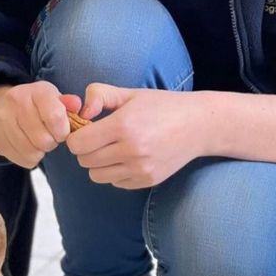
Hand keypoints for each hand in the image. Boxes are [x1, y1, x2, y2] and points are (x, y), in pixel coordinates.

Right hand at [0, 81, 81, 168]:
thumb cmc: (33, 105)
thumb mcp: (52, 98)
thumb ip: (68, 103)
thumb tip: (76, 105)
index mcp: (37, 91)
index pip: (56, 118)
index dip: (63, 131)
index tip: (62, 131)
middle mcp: (17, 102)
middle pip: (44, 140)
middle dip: (51, 142)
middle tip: (48, 136)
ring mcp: (2, 120)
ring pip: (32, 152)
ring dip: (40, 151)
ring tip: (37, 141)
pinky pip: (22, 160)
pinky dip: (29, 158)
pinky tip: (26, 146)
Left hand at [66, 83, 202, 188]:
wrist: (199, 125)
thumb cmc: (162, 106)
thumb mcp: (130, 93)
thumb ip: (99, 95)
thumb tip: (80, 113)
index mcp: (123, 125)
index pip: (78, 143)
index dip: (76, 136)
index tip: (85, 129)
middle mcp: (131, 150)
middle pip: (84, 161)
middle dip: (85, 149)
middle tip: (97, 138)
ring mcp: (140, 169)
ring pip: (96, 175)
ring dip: (98, 163)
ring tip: (111, 149)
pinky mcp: (148, 180)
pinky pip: (115, 183)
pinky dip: (115, 172)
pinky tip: (127, 158)